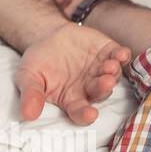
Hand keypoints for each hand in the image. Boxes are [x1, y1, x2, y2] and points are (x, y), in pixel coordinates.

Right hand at [15, 22, 130, 124]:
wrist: (48, 36)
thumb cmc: (38, 62)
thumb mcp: (28, 77)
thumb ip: (31, 95)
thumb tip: (27, 115)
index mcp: (71, 99)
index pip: (80, 111)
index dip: (86, 114)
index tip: (90, 114)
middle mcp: (89, 88)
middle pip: (100, 93)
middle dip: (103, 88)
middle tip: (104, 82)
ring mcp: (100, 71)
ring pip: (112, 76)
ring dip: (113, 72)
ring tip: (110, 66)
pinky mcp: (108, 53)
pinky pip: (118, 57)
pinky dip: (122, 56)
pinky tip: (123, 54)